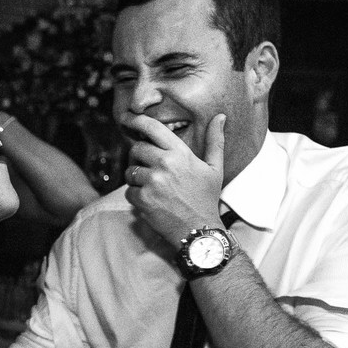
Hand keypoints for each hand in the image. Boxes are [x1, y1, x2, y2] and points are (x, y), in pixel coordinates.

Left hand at [121, 112, 225, 247]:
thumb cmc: (206, 198)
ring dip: (137, 179)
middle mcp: (165, 164)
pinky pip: (129, 190)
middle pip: (136, 149)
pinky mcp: (142, 198)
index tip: (126, 117)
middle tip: (150, 170)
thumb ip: (215, 141)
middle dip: (139, 158)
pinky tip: (152, 201)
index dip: (137, 120)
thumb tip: (220, 117)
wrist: (198, 230)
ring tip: (155, 189)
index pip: (153, 128)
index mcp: (180, 153)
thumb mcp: (215, 168)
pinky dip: (136, 196)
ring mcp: (152, 181)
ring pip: (130, 171)